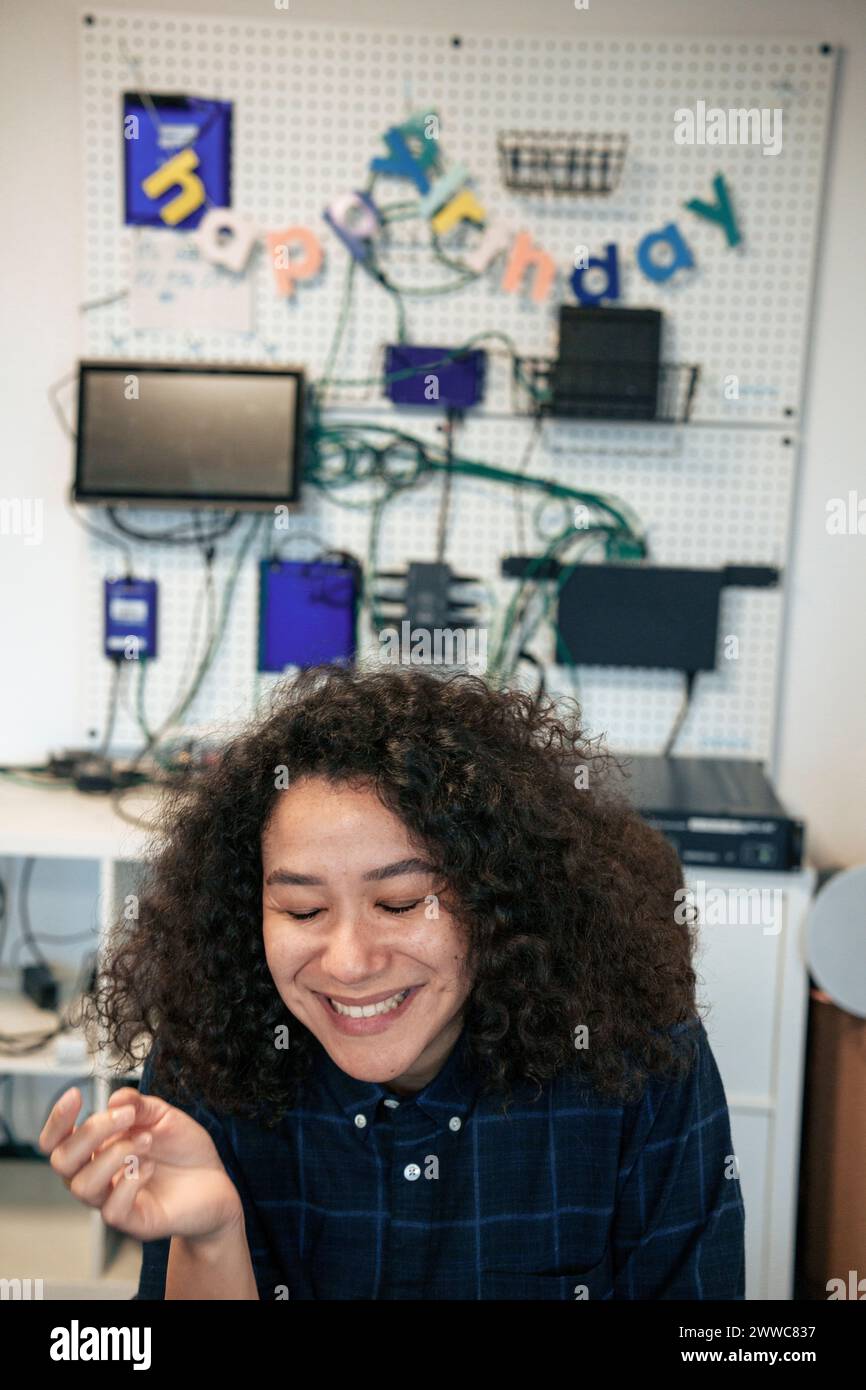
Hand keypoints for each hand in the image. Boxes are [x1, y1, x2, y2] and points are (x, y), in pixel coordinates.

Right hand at [38, 1085, 243, 1243]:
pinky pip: (112, 1210)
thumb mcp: (164, 1116)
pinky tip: (150, 1167)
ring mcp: (113, 1201)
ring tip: (147, 1141)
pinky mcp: (134, 1222)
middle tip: (128, 1117)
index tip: (76, 1095)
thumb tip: (114, 1099)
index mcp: (98, 1150)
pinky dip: (130, 1181)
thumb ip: (138, 1105)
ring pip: (81, 1186)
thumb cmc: (184, 1149)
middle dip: (91, 1132)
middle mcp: (99, 1177)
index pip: (57, 1142)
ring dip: (114, 1154)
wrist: (218, 1181)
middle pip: (62, 1161)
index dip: (57, 1120)